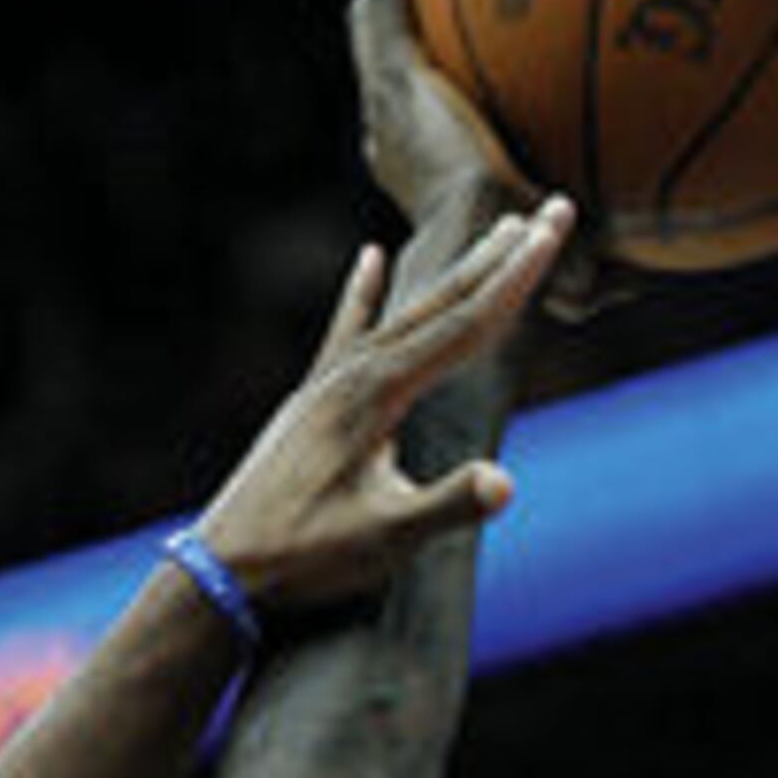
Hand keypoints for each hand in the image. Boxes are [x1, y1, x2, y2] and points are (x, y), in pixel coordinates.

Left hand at [191, 197, 573, 610]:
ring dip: (456, 271)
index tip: (554, 230)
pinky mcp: (313, 399)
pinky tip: (369, 257)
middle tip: (550, 209)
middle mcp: (356, 371)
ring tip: (496, 233)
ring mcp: (331, 381)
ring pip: (407, 310)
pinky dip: (363, 291)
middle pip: (443, 300)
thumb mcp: (386, 540)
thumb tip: (505, 484)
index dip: (518, 278)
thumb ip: (446, 507)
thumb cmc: (306, 556)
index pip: (466, 324)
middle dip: (502, 256)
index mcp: (379, 393)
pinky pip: (346, 328)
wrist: (223, 568)